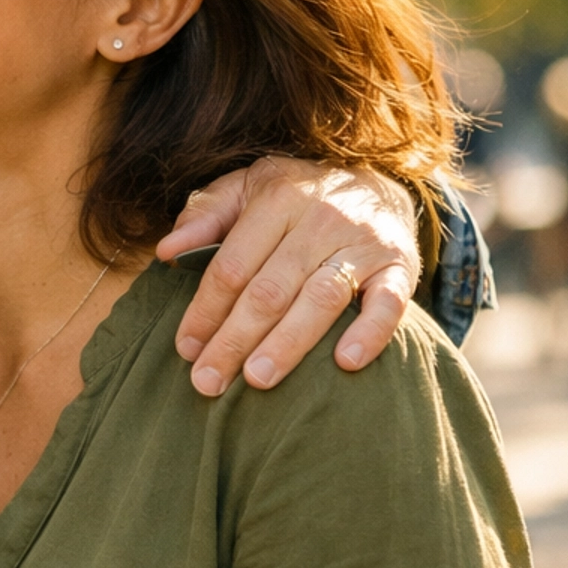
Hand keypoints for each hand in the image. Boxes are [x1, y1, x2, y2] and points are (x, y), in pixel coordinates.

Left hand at [155, 156, 419, 395]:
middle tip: (208, 382)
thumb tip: (166, 251)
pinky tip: (344, 363)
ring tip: (257, 380)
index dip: (205, 310)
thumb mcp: (247, 188)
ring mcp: (363, 243)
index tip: (186, 350)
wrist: (377, 185)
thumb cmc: (297, 197)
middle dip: (234, 339)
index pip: (232, 265)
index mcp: (278, 198)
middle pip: (270, 289)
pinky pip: (388, 303)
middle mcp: (322, 218)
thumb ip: (205, 214)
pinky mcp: (400, 266)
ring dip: (288, 343)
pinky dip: (369, 333)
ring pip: (320, 299)